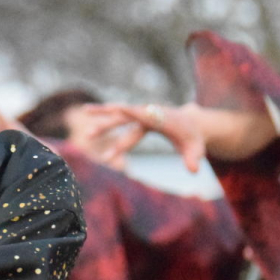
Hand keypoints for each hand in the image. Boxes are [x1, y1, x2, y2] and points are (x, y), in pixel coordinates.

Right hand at [84, 103, 206, 171]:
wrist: (189, 121)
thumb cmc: (191, 137)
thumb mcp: (195, 148)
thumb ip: (194, 158)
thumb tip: (194, 171)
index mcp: (162, 118)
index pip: (146, 115)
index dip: (133, 113)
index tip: (118, 108)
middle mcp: (149, 112)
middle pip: (125, 117)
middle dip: (108, 126)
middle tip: (90, 134)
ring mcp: (141, 112)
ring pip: (118, 115)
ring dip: (101, 119)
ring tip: (83, 117)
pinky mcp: (136, 115)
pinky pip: (118, 115)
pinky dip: (103, 114)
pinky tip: (86, 111)